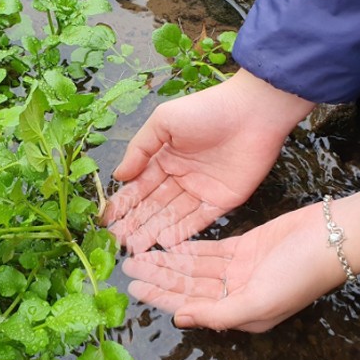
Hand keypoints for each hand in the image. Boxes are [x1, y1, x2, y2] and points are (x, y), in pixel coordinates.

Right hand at [103, 69, 314, 253]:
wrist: (253, 111)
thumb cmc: (204, 110)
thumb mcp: (163, 122)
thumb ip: (139, 150)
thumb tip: (118, 176)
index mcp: (165, 158)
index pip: (140, 186)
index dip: (124, 204)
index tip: (107, 221)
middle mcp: (180, 177)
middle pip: (154, 205)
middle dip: (135, 223)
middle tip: (117, 242)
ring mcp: (201, 190)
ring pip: (172, 216)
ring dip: (154, 231)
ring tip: (135, 248)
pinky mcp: (223, 200)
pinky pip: (199, 220)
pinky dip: (183, 232)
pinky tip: (164, 243)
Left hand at [121, 192, 359, 331]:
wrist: (331, 238)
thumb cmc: (298, 274)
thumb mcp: (258, 301)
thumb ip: (217, 313)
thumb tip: (180, 320)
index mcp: (239, 313)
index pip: (190, 305)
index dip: (161, 296)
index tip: (134, 288)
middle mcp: (235, 293)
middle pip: (187, 285)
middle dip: (159, 277)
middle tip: (128, 267)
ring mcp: (239, 269)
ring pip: (194, 267)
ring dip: (168, 261)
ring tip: (140, 254)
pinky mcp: (244, 246)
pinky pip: (208, 250)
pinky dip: (188, 248)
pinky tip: (167, 244)